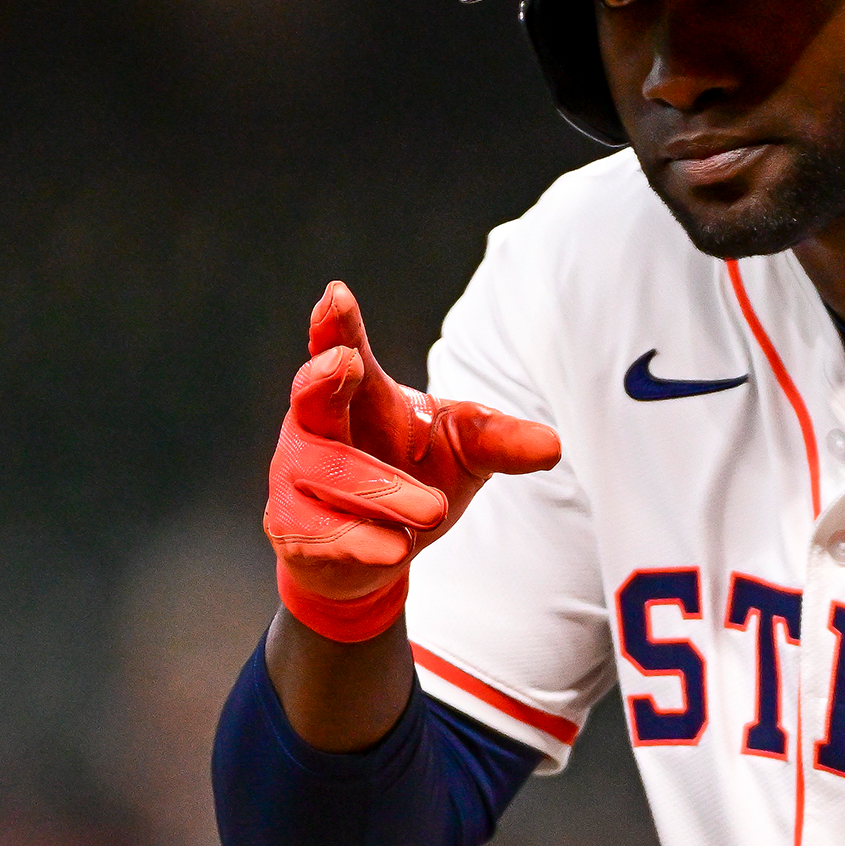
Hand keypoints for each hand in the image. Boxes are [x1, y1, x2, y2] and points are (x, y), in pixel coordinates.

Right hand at [264, 281, 560, 638]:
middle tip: (347, 361)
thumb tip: (552, 445)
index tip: (337, 295)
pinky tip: (394, 549)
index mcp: (359, 393)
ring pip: (325, 471)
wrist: (381, 550)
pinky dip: (358, 539)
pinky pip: (317, 530)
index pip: (342, 348)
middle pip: (311, 395)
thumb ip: (501, 441)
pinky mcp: (293, 526)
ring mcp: (297, 474)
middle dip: (324, 377)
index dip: (335, 324)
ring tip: (431, 510)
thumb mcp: (467, 452)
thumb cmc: (418, 477)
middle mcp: (318, 425)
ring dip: (379, 489)